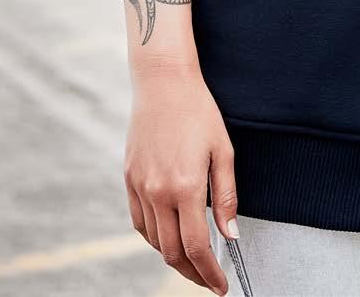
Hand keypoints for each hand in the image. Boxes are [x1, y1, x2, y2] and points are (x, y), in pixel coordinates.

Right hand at [123, 61, 235, 293]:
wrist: (163, 83)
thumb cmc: (199, 112)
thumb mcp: (223, 151)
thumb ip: (226, 196)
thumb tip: (231, 236)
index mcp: (185, 187)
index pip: (196, 247)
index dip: (209, 273)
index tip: (221, 286)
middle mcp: (158, 192)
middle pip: (172, 252)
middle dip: (192, 273)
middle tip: (209, 280)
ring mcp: (140, 187)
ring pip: (154, 241)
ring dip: (173, 258)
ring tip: (193, 262)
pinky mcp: (129, 179)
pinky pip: (139, 222)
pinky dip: (154, 238)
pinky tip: (168, 238)